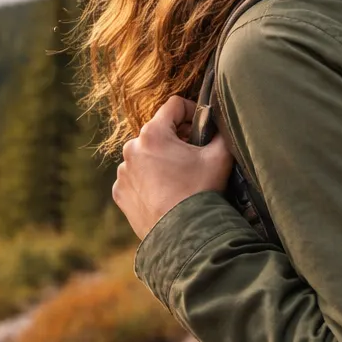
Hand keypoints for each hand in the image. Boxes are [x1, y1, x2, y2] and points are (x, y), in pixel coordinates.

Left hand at [114, 96, 233, 238]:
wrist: (182, 236)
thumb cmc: (201, 193)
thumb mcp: (220, 157)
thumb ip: (221, 133)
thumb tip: (220, 125)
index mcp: (153, 133)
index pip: (174, 105)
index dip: (193, 111)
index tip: (202, 127)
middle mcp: (131, 148)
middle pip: (158, 131)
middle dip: (177, 139)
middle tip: (193, 157)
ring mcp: (123, 172)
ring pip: (145, 155)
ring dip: (161, 160)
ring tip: (179, 178)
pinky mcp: (119, 192)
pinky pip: (135, 177)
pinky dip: (149, 180)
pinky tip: (165, 193)